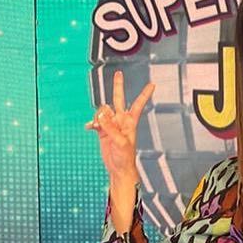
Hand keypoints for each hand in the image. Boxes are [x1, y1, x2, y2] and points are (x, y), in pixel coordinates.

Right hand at [84, 70, 154, 184]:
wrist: (118, 168)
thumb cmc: (125, 158)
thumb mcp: (120, 142)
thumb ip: (110, 128)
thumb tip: (101, 116)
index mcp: (130, 122)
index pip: (138, 104)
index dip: (144, 94)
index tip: (152, 84)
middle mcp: (121, 120)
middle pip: (118, 99)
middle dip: (118, 86)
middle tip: (119, 74)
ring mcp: (111, 124)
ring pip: (102, 111)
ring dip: (98, 116)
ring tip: (98, 126)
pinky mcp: (102, 130)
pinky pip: (95, 121)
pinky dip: (92, 123)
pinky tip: (90, 128)